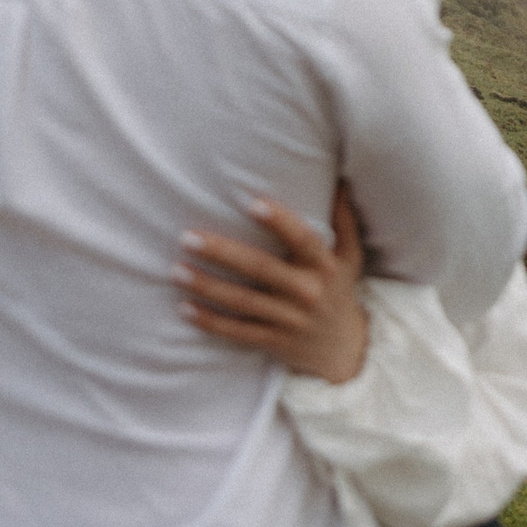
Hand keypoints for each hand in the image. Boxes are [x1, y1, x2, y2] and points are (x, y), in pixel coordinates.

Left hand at [176, 188, 367, 383]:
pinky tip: (184, 308)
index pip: (303, 240)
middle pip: (261, 269)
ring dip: (207, 286)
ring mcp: (289, 320)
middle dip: (223, 253)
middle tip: (188, 237)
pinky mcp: (273, 341)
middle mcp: (307, 292)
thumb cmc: (338, 289)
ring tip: (176, 270)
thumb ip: (342, 218)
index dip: (280, 221)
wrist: (342, 349)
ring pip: (242, 302)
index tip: (252, 203)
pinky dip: (210, 322)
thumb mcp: (350, 255)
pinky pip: (237, 331)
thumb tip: (339, 178)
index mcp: (325, 266)